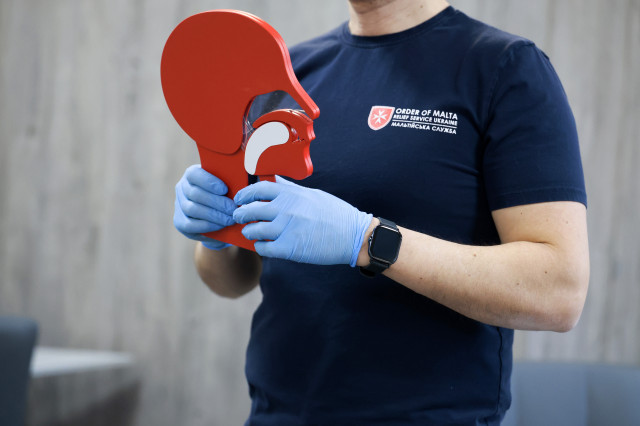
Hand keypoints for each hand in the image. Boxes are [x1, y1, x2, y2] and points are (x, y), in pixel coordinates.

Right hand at [174, 165, 235, 249]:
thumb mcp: (229, 185)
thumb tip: (244, 180)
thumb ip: (232, 180)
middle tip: (233, 209)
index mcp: (192, 174)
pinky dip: (207, 225)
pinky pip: (190, 224)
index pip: (194, 174)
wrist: (219, 218)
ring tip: (230, 218)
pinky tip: (220, 225)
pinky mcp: (179, 222)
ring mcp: (179, 205)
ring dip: (214, 215)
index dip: (209, 182)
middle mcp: (182, 188)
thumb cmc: (227, 196)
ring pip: (192, 209)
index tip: (224, 190)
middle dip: (217, 202)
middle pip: (195, 194)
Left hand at [233, 177, 371, 265]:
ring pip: (254, 230)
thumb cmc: (335, 214)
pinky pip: (264, 248)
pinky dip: (260, 247)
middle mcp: (286, 209)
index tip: (239, 200)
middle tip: (239, 217)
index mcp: (291, 194)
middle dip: (241, 214)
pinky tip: (263, 245)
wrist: (354, 235)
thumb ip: (290, 188)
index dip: (244, 195)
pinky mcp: (290, 248)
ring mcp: (287, 229)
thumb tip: (274, 179)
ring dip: (249, 232)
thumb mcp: (312, 194)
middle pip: (250, 209)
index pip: (257, 189)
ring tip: (251, 233)